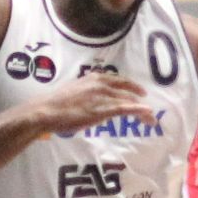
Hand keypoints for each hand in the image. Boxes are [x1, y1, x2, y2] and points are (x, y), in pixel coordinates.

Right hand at [27, 74, 153, 135]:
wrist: (47, 110)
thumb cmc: (56, 104)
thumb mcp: (74, 91)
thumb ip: (86, 92)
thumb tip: (91, 100)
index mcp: (93, 77)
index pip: (118, 80)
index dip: (132, 86)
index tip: (140, 92)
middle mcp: (101, 84)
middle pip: (127, 90)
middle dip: (139, 100)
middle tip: (148, 110)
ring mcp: (102, 96)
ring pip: (129, 100)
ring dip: (142, 111)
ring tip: (151, 120)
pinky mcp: (102, 110)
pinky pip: (125, 109)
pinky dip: (138, 111)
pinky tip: (148, 114)